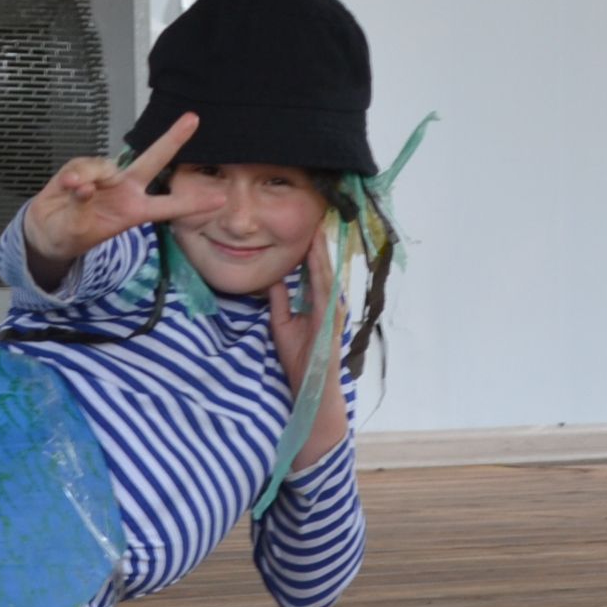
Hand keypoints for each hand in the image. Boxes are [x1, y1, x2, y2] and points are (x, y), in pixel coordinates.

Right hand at [21, 114, 225, 285]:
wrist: (46, 229)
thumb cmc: (72, 232)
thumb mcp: (82, 230)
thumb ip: (84, 206)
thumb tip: (84, 183)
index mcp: (134, 211)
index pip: (168, 206)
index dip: (194, 202)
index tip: (222, 198)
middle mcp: (125, 189)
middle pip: (152, 160)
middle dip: (172, 139)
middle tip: (193, 119)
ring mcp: (104, 177)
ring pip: (106, 166)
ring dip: (91, 178)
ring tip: (77, 194)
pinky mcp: (81, 168)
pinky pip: (82, 166)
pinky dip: (75, 176)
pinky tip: (68, 187)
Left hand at [268, 222, 349, 468]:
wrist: (312, 389)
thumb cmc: (299, 359)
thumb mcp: (282, 324)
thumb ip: (280, 301)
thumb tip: (274, 278)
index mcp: (318, 305)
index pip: (313, 272)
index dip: (310, 250)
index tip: (306, 227)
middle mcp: (329, 306)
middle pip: (323, 270)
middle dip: (320, 245)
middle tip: (316, 218)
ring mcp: (332, 315)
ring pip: (327, 278)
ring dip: (322, 256)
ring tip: (317, 232)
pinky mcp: (330, 324)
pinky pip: (326, 296)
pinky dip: (322, 277)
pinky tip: (317, 262)